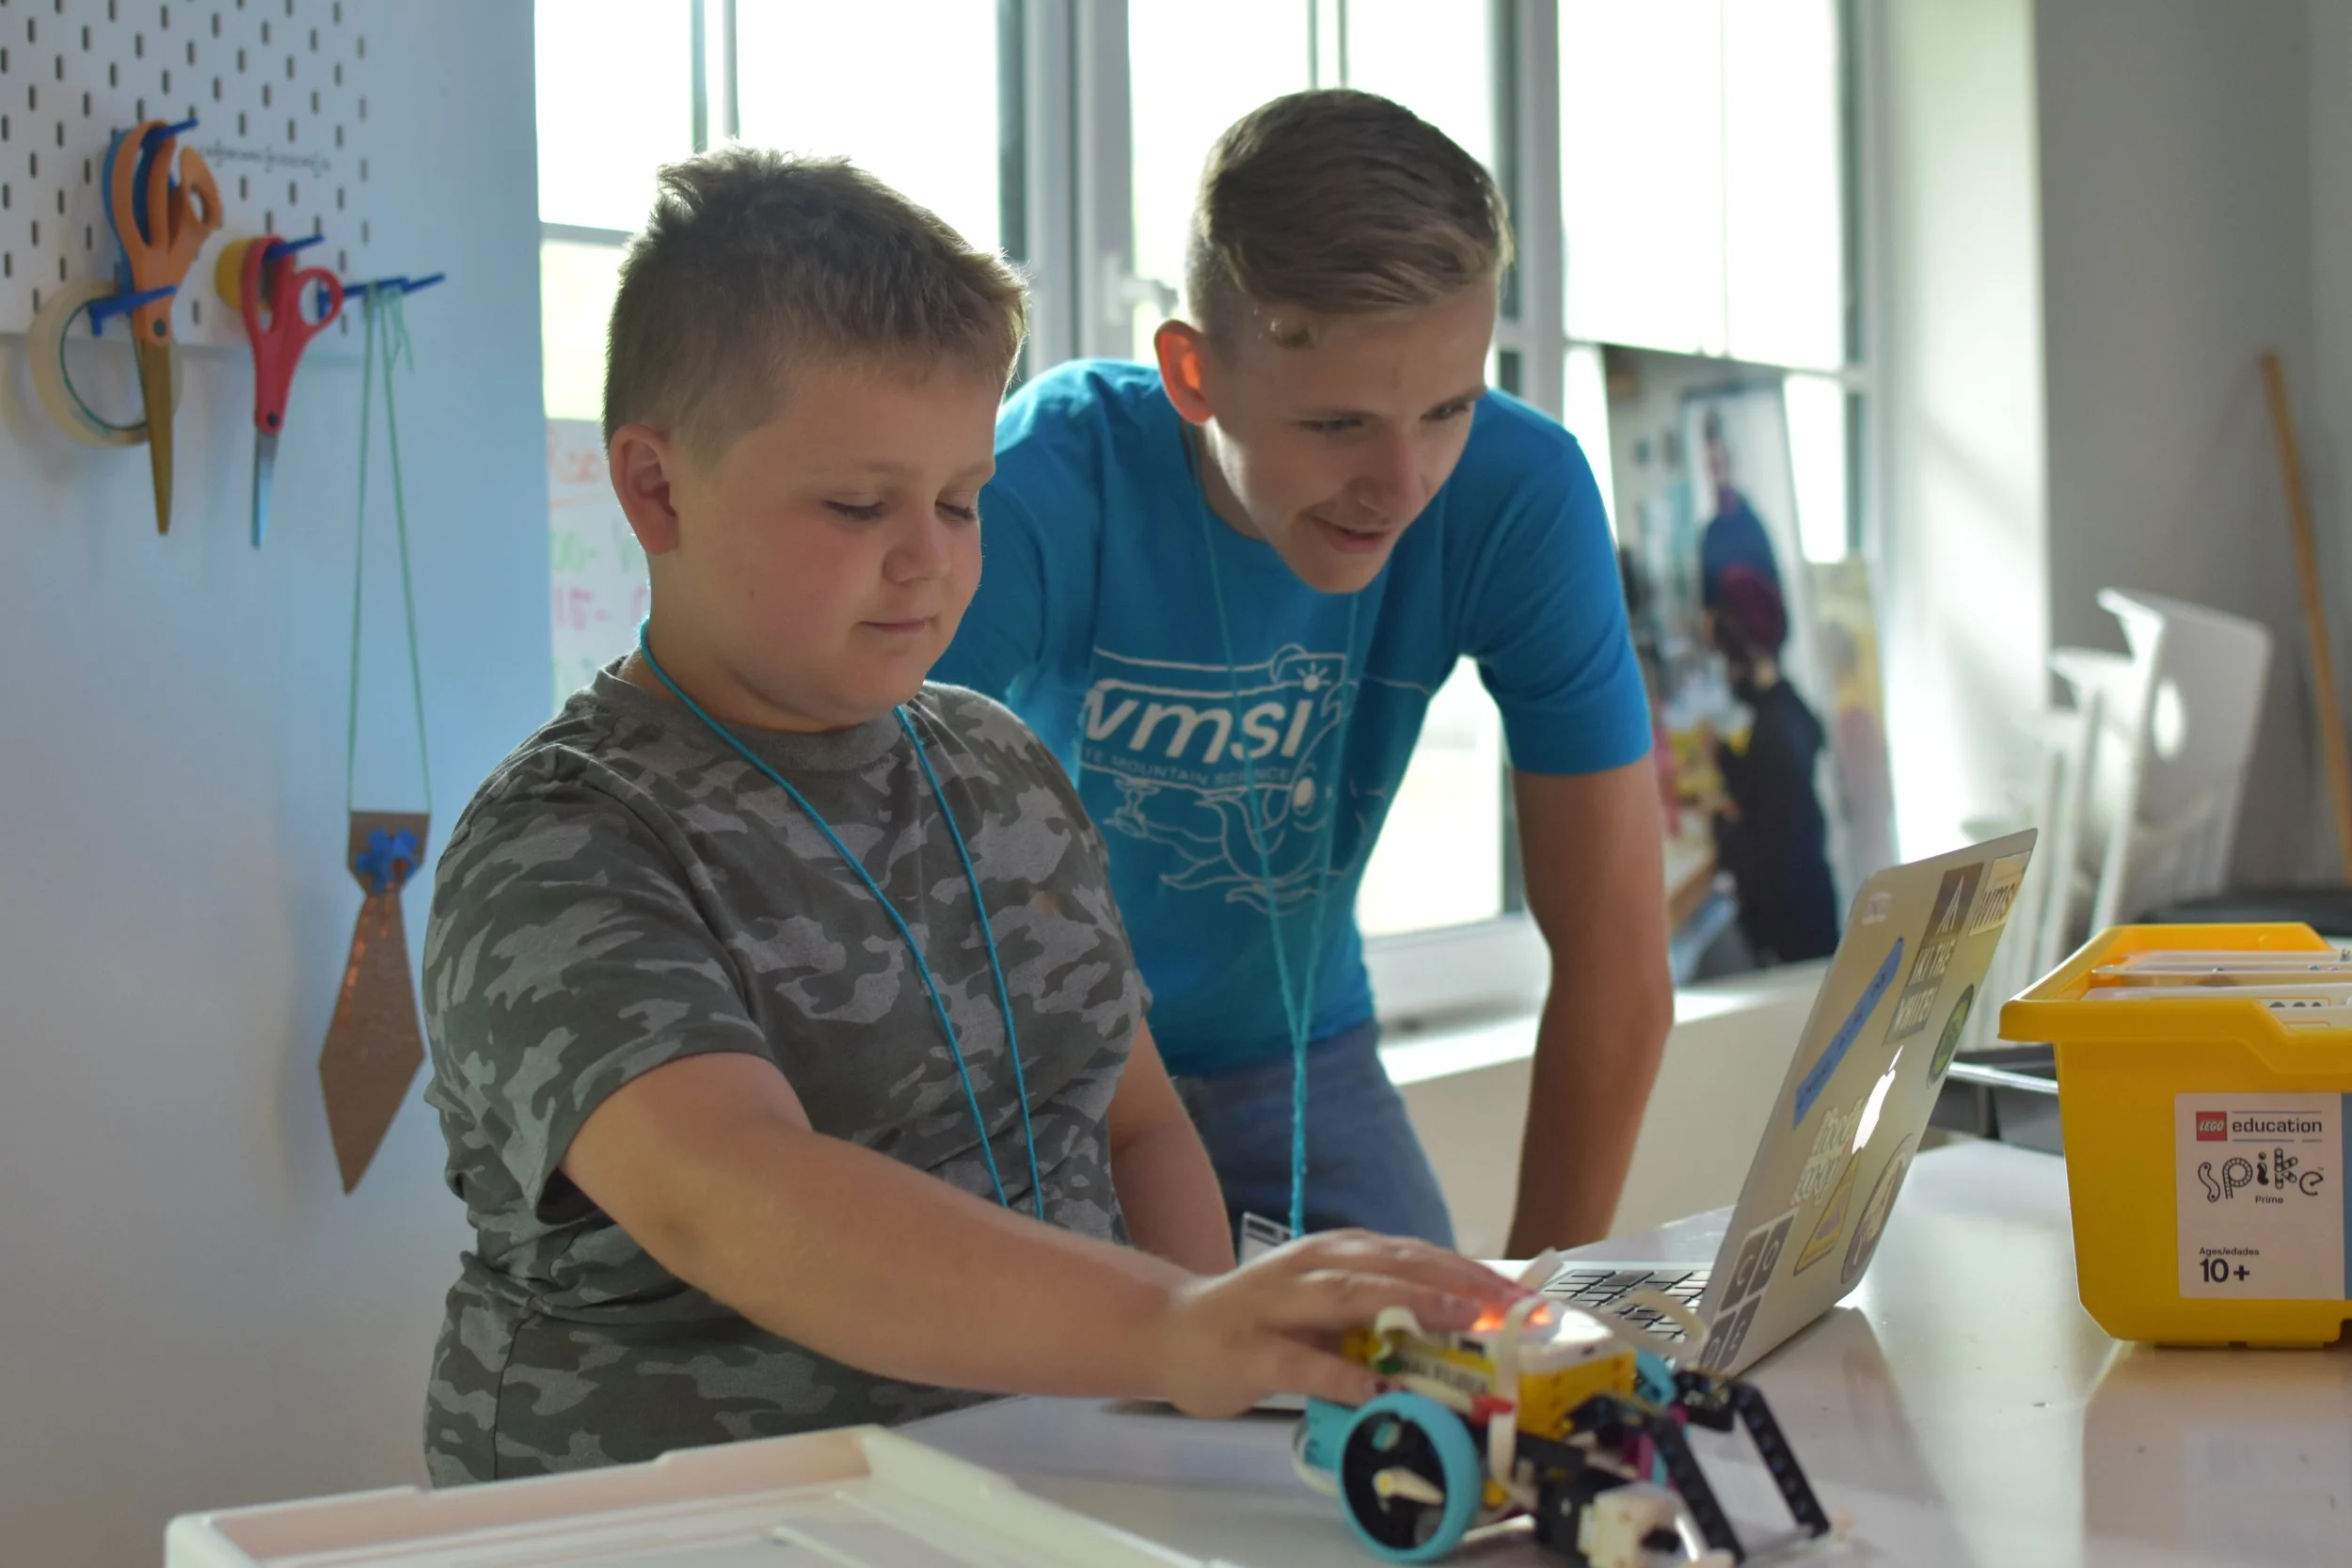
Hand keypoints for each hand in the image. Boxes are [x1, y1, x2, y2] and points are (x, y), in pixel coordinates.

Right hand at [1147, 1231, 1527, 1417]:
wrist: (1171, 1330)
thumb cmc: (1259, 1319)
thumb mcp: (1324, 1302)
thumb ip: (1379, 1306)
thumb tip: (1460, 1325)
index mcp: (1336, 1253)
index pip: (1413, 1254)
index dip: (1470, 1271)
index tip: (1521, 1294)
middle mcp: (1311, 1267)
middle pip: (1393, 1265)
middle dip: (1457, 1282)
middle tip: (1510, 1306)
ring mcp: (1278, 1305)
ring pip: (1351, 1296)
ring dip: (1412, 1304)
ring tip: (1462, 1320)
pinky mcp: (1251, 1350)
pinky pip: (1301, 1363)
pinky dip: (1342, 1375)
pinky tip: (1378, 1390)